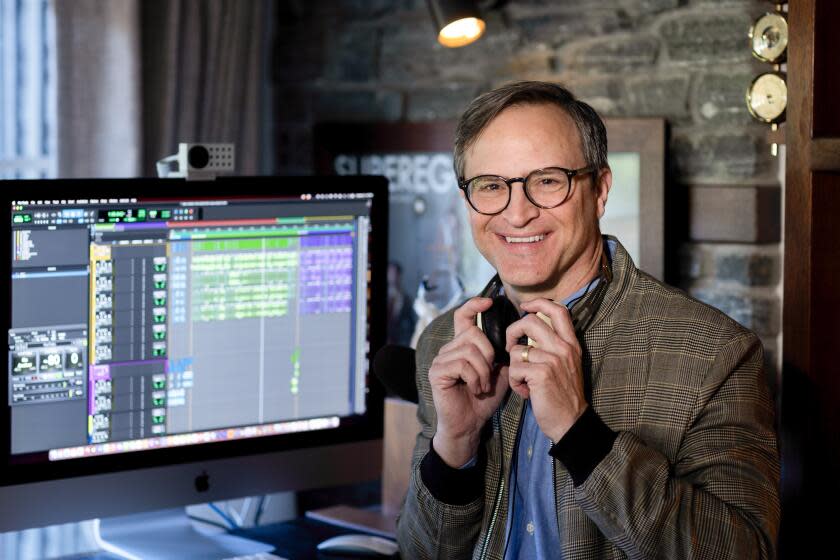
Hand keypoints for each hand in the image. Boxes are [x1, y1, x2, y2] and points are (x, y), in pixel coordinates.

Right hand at [429, 297, 509, 466]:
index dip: (474, 306)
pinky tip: (475, 389)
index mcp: (462, 346)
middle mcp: (448, 349)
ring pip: (470, 349)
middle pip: (473, 333)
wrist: (470, 424)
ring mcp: (440, 360)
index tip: (488, 302)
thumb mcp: (500, 373)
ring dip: (483, 370)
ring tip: (483, 386)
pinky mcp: (437, 372)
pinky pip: (462, 364)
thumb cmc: (484, 399)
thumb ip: (502, 353)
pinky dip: (475, 378)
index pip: (463, 317)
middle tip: (490, 375)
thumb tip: (514, 334)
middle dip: (488, 354)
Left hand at [505, 298, 587, 441]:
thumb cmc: (563, 394)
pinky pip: (514, 368)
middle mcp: (564, 348)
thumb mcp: (565, 365)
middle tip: (511, 348)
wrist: (571, 422)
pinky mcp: (541, 374)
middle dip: (512, 332)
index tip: (525, 306)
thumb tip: (530, 330)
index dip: (539, 303)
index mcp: (570, 343)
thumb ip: (553, 346)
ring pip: (517, 349)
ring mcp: (553, 360)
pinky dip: (514, 382)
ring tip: (523, 381)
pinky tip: (525, 391)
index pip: (558, 310)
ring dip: (513, 367)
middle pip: (530, 321)